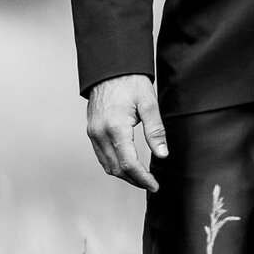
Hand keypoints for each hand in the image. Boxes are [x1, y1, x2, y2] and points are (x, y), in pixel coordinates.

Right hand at [86, 74, 168, 191]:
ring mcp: (93, 132)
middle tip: (151, 184)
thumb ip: (155, 131)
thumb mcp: (149, 104)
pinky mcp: (91, 130)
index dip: (142, 179)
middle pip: (116, 169)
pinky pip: (101, 155)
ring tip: (141, 177)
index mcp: (115, 128)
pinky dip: (114, 164)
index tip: (154, 186)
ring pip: (107, 165)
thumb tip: (162, 154)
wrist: (110, 68)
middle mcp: (100, 133)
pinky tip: (127, 164)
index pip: (129, 164)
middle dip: (134, 180)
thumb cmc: (131, 82)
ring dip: (123, 174)